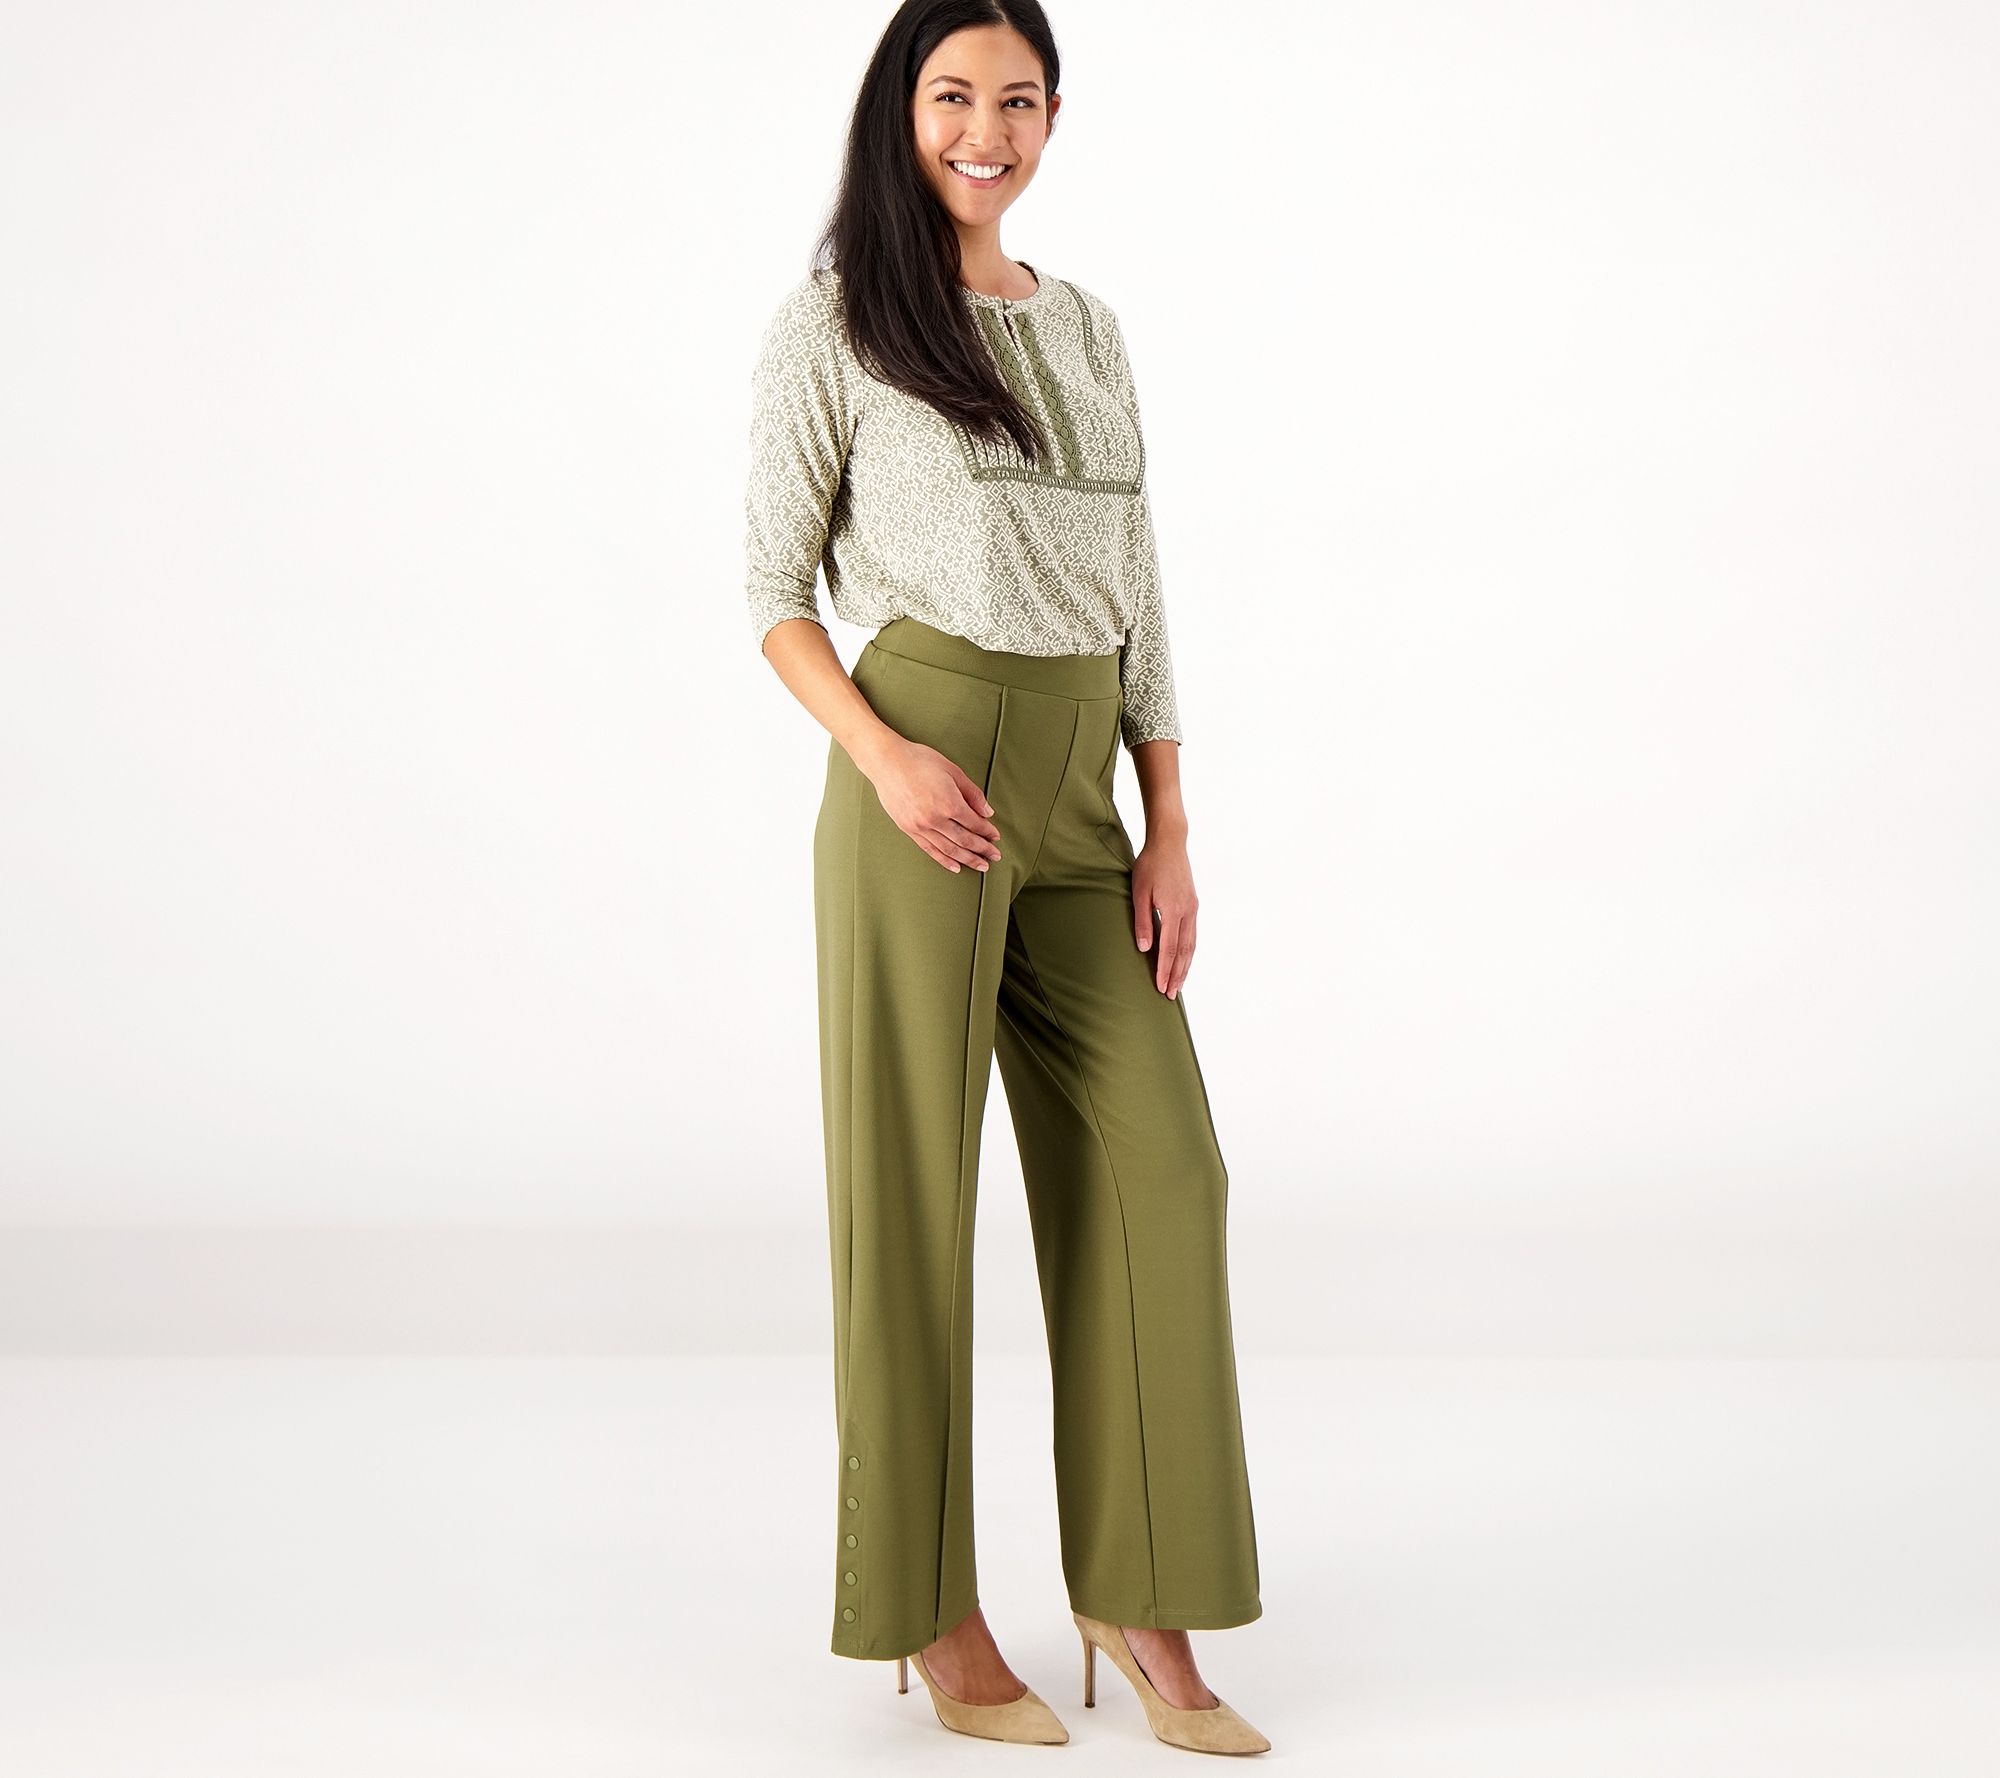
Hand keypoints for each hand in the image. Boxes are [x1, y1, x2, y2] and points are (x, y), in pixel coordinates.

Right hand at [862, 734, 1002, 874]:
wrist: (887, 761)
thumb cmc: (919, 761)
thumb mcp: (952, 771)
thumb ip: (972, 793)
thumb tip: (987, 812)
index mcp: (949, 803)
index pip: (975, 824)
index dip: (988, 832)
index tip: (995, 837)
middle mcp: (935, 819)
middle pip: (965, 840)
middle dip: (982, 849)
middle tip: (994, 856)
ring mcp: (920, 826)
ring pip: (949, 849)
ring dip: (967, 859)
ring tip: (981, 865)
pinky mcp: (909, 829)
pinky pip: (930, 850)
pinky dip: (944, 860)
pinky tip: (955, 867)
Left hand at [1131, 830, 1195, 996]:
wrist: (1170, 843)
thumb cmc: (1150, 865)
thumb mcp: (1139, 893)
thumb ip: (1142, 921)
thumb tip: (1145, 948)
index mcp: (1173, 911)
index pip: (1169, 949)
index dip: (1165, 970)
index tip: (1160, 987)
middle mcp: (1187, 912)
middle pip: (1184, 952)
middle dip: (1177, 975)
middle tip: (1171, 995)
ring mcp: (1193, 908)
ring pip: (1192, 945)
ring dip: (1185, 967)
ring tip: (1179, 984)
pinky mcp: (1192, 904)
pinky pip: (1193, 935)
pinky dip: (1189, 952)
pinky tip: (1184, 959)